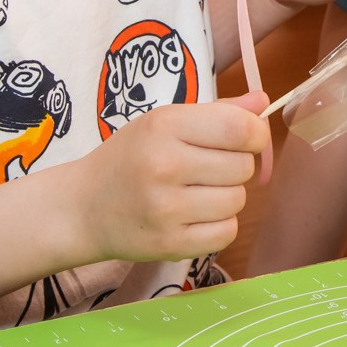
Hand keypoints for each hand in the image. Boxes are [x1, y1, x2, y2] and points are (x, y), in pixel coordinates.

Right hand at [70, 93, 268, 261]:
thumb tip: (263, 101)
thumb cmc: (130, 158)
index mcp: (165, 126)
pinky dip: (220, 225)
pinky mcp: (170, 245)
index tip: (248, 139)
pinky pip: (226, 233)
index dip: (256, 134)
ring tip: (199, 192)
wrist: (83, 208)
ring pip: (238, 201)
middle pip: (243, 167)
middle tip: (210, 168)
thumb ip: (217, 111)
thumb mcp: (164, 122)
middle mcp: (165, 166)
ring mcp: (166, 209)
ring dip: (228, 197)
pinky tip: (197, 217)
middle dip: (237, 165)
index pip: (239, 129)